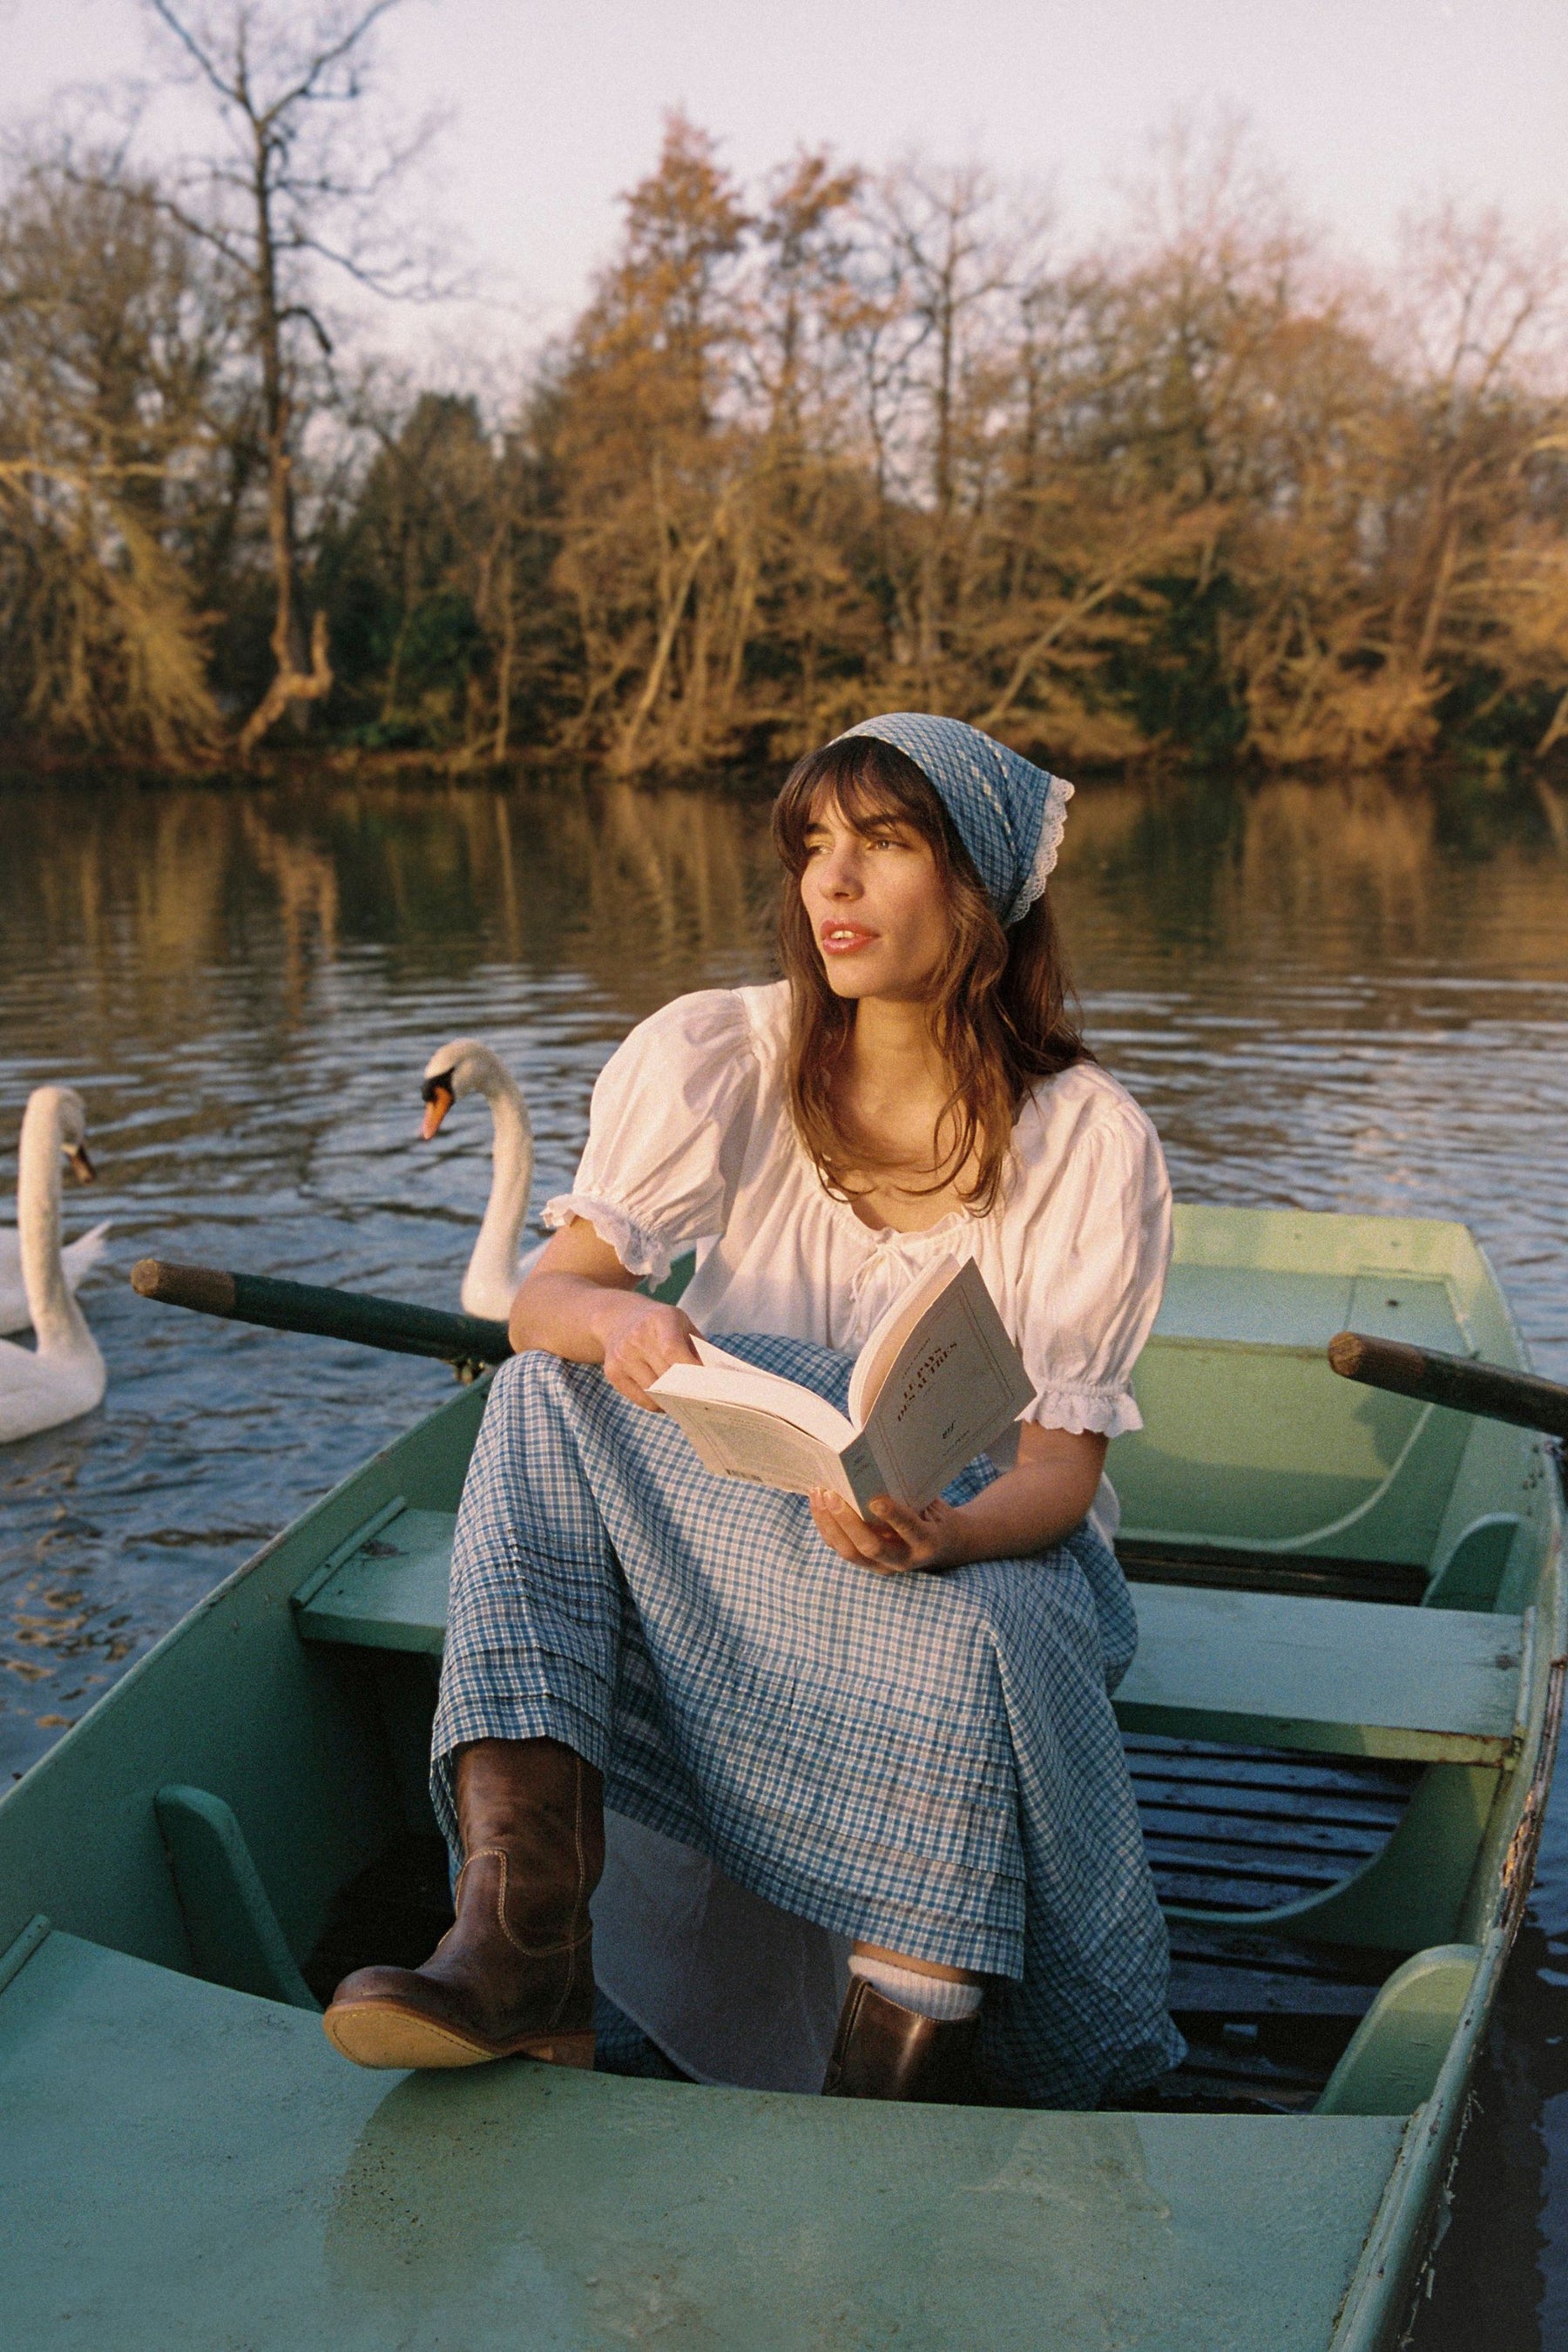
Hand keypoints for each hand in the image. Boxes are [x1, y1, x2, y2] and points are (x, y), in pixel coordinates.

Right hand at [591, 1294, 700, 1410]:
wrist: (620, 1317)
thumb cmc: (661, 1324)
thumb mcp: (683, 1325)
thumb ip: (699, 1349)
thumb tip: (717, 1380)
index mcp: (660, 1320)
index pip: (673, 1351)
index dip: (691, 1371)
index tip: (708, 1385)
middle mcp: (637, 1336)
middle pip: (665, 1375)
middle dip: (686, 1390)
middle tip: (705, 1401)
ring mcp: (622, 1355)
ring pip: (653, 1392)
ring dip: (672, 1401)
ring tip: (686, 1401)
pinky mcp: (612, 1372)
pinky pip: (641, 1399)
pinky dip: (657, 1403)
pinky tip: (666, 1399)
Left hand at [808, 1487, 970, 1575]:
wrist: (944, 1546)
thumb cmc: (935, 1515)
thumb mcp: (933, 1504)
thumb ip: (911, 1493)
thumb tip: (877, 1465)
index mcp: (927, 1542)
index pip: (909, 1530)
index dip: (893, 1516)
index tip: (875, 1499)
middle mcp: (904, 1560)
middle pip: (870, 1547)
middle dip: (847, 1521)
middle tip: (831, 1494)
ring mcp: (883, 1566)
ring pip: (850, 1551)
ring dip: (830, 1523)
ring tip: (818, 1494)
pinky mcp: (867, 1564)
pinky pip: (841, 1548)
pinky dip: (826, 1526)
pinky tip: (818, 1504)